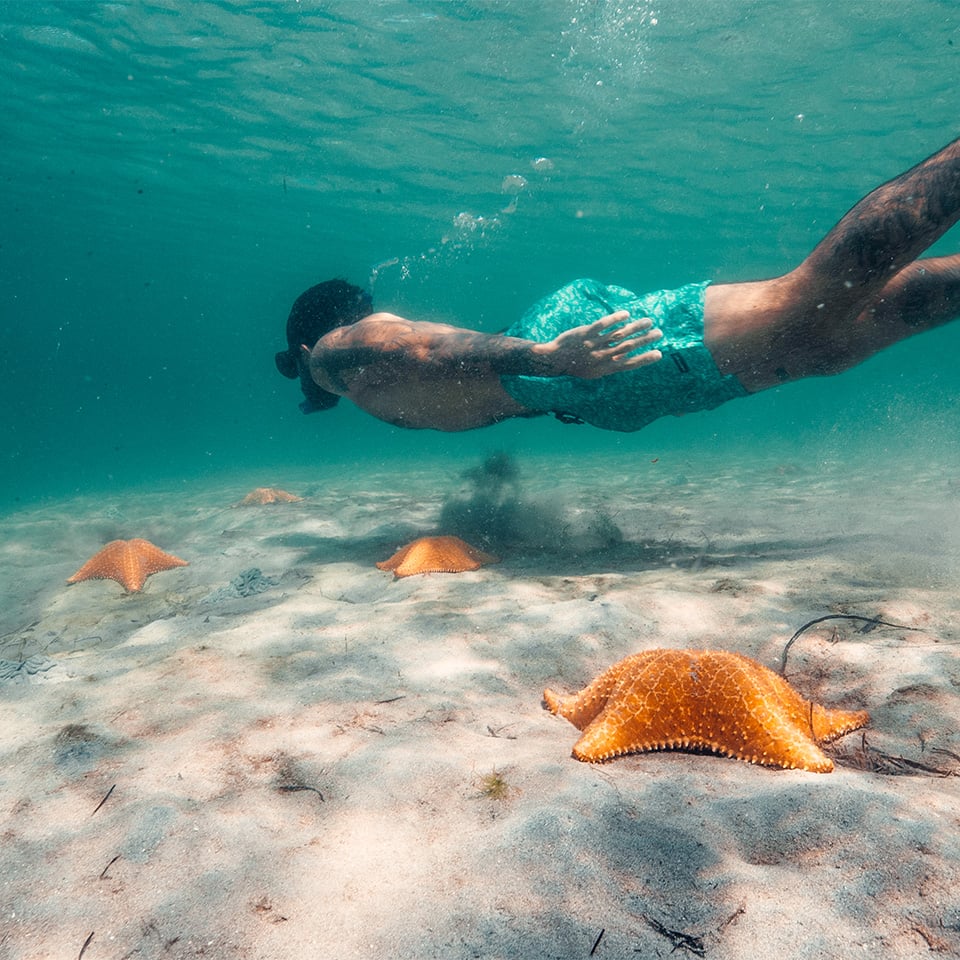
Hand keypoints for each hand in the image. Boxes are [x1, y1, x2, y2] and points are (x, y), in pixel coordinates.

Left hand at [543, 311, 662, 378]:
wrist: (554, 361)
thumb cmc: (576, 366)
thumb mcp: (593, 372)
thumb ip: (610, 365)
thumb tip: (626, 358)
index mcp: (605, 369)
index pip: (629, 365)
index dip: (645, 360)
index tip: (659, 354)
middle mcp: (601, 357)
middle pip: (627, 347)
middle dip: (644, 340)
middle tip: (659, 333)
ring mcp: (593, 345)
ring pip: (618, 335)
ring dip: (635, 328)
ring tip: (648, 322)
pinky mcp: (585, 333)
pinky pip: (602, 325)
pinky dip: (615, 320)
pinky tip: (626, 314)